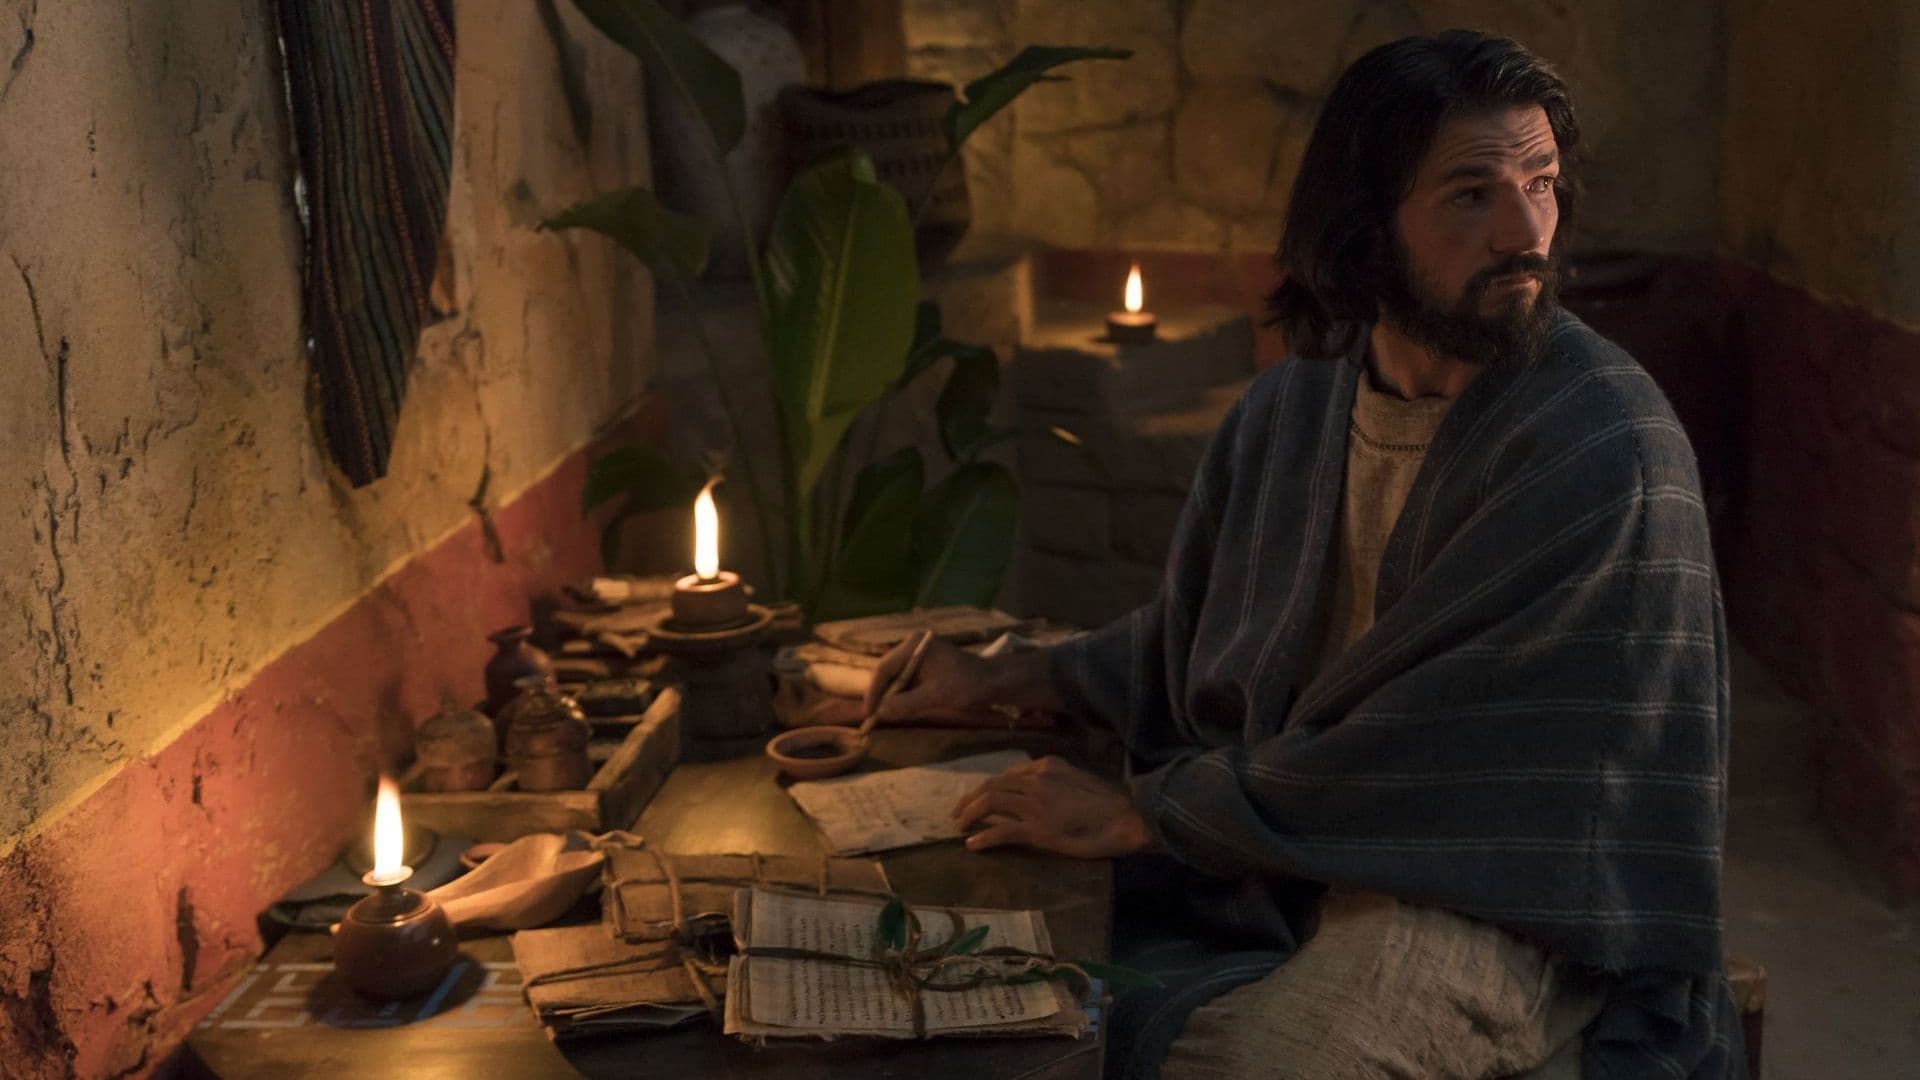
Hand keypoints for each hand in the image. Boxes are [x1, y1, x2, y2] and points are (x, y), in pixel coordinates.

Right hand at [862, 635, 991, 722]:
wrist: (993, 681)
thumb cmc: (968, 685)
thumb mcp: (936, 696)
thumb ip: (906, 704)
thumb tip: (880, 713)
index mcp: (914, 646)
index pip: (883, 669)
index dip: (873, 693)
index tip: (869, 713)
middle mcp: (912, 646)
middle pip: (886, 672)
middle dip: (879, 695)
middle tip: (873, 718)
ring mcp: (917, 654)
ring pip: (894, 678)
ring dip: (889, 697)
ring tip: (883, 716)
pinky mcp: (923, 665)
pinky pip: (905, 680)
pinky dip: (901, 695)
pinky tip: (899, 709)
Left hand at [951, 756, 1152, 858]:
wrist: (1128, 816)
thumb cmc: (1109, 802)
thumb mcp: (1076, 779)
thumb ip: (1054, 782)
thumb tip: (1036, 793)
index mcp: (1046, 765)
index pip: (1007, 774)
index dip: (987, 787)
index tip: (977, 797)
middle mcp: (1035, 779)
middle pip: (992, 785)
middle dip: (970, 799)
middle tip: (958, 813)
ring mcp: (1035, 804)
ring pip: (990, 802)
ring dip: (970, 814)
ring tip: (959, 827)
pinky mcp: (1037, 829)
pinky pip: (1000, 830)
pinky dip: (983, 837)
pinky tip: (972, 845)